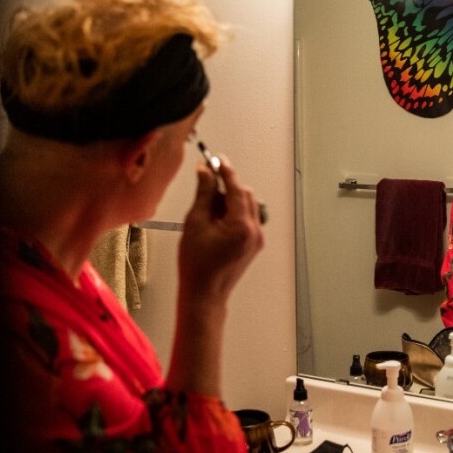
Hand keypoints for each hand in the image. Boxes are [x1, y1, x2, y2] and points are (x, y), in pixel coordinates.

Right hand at [178, 160, 265, 302]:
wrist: (205, 294)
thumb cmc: (196, 264)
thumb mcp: (195, 223)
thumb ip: (204, 194)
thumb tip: (206, 171)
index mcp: (241, 225)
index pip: (235, 188)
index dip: (225, 170)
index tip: (215, 158)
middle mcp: (255, 231)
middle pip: (245, 195)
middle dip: (227, 185)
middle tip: (206, 180)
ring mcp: (257, 238)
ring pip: (248, 206)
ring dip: (230, 199)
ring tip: (207, 207)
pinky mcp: (254, 244)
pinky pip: (248, 219)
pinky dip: (234, 212)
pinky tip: (216, 219)